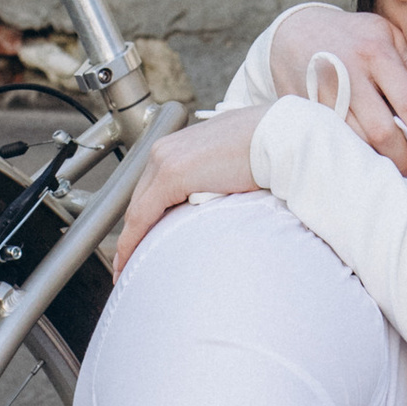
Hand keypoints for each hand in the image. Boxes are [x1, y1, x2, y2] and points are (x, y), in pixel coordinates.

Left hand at [110, 108, 260, 272]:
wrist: (280, 136)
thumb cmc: (267, 150)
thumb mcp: (231, 166)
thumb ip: (215, 181)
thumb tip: (216, 202)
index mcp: (178, 147)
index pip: (151, 190)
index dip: (143, 220)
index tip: (140, 242)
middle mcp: (164, 150)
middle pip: (141, 200)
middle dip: (134, 232)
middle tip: (130, 261)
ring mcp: (165, 160)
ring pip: (138, 210)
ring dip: (131, 240)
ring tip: (126, 269)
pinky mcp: (172, 174)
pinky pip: (143, 215)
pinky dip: (132, 240)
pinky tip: (128, 261)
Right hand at [269, 5, 406, 182]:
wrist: (294, 31)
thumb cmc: (353, 36)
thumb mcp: (389, 36)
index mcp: (377, 51)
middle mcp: (349, 72)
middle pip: (382, 131)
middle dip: (402, 159)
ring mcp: (325, 92)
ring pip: (357, 140)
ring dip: (379, 160)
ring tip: (392, 162)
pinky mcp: (308, 108)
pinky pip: (337, 139)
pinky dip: (356, 151)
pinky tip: (366, 152)